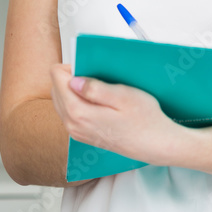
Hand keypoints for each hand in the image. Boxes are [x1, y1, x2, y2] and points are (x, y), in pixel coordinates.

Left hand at [49, 64, 181, 166]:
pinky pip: (69, 113)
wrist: (155, 145)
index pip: (56, 77)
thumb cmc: (145, 120)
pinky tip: (98, 102)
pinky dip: (78, 102)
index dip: (72, 66)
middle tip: (97, 77)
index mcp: (78, 112)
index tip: (90, 68)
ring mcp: (76, 132)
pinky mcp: (82, 135)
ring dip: (74, 90)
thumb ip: (95, 88)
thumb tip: (73, 80)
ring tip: (99, 89)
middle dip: (71, 78)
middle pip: (55, 89)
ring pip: (61, 101)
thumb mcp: (124, 96)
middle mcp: (72, 124)